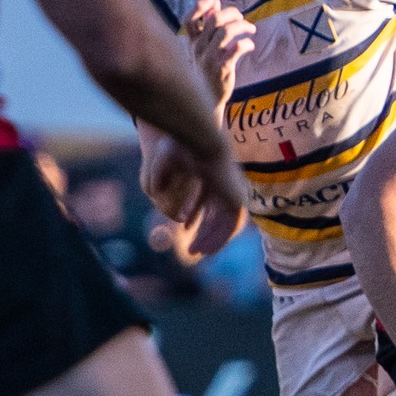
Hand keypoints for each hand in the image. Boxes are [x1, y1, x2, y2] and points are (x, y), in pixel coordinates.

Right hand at [140, 132, 247, 261]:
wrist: (200, 142)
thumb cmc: (178, 150)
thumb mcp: (161, 167)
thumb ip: (158, 184)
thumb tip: (169, 209)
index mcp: (211, 175)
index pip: (206, 201)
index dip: (195, 216)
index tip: (184, 230)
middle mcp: (224, 186)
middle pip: (216, 215)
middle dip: (203, 234)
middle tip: (192, 250)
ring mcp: (233, 192)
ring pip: (224, 224)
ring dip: (210, 240)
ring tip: (195, 253)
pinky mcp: (238, 200)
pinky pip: (230, 226)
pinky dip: (219, 238)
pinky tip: (207, 248)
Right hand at [183, 0, 254, 105]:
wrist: (208, 101)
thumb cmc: (209, 72)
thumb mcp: (203, 51)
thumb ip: (207, 30)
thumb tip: (215, 8)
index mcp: (193, 42)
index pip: (189, 18)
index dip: (201, 5)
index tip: (215, 2)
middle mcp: (198, 48)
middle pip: (214, 19)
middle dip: (232, 13)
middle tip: (242, 18)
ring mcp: (209, 58)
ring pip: (226, 31)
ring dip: (243, 25)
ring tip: (252, 29)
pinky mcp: (221, 68)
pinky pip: (236, 48)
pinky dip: (246, 43)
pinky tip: (250, 46)